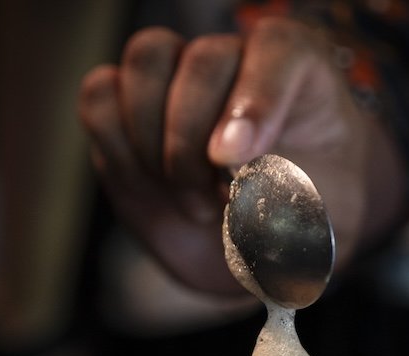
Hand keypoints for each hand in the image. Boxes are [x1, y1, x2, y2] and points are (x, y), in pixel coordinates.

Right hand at [78, 17, 405, 297]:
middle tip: (215, 203)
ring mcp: (176, 82)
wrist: (257, 253)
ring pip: (145, 61)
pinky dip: (114, 145)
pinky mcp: (126, 112)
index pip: (277, 50)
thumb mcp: (309, 224)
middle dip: (196, 143)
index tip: (236, 159)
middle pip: (202, 60)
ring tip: (187, 199)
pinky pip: (99, 97)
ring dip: (154, 141)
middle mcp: (235, 64)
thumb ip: (286, 198)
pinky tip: (146, 185)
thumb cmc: (292, 227)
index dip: (254, 100)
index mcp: (299, 75)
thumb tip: (232, 174)